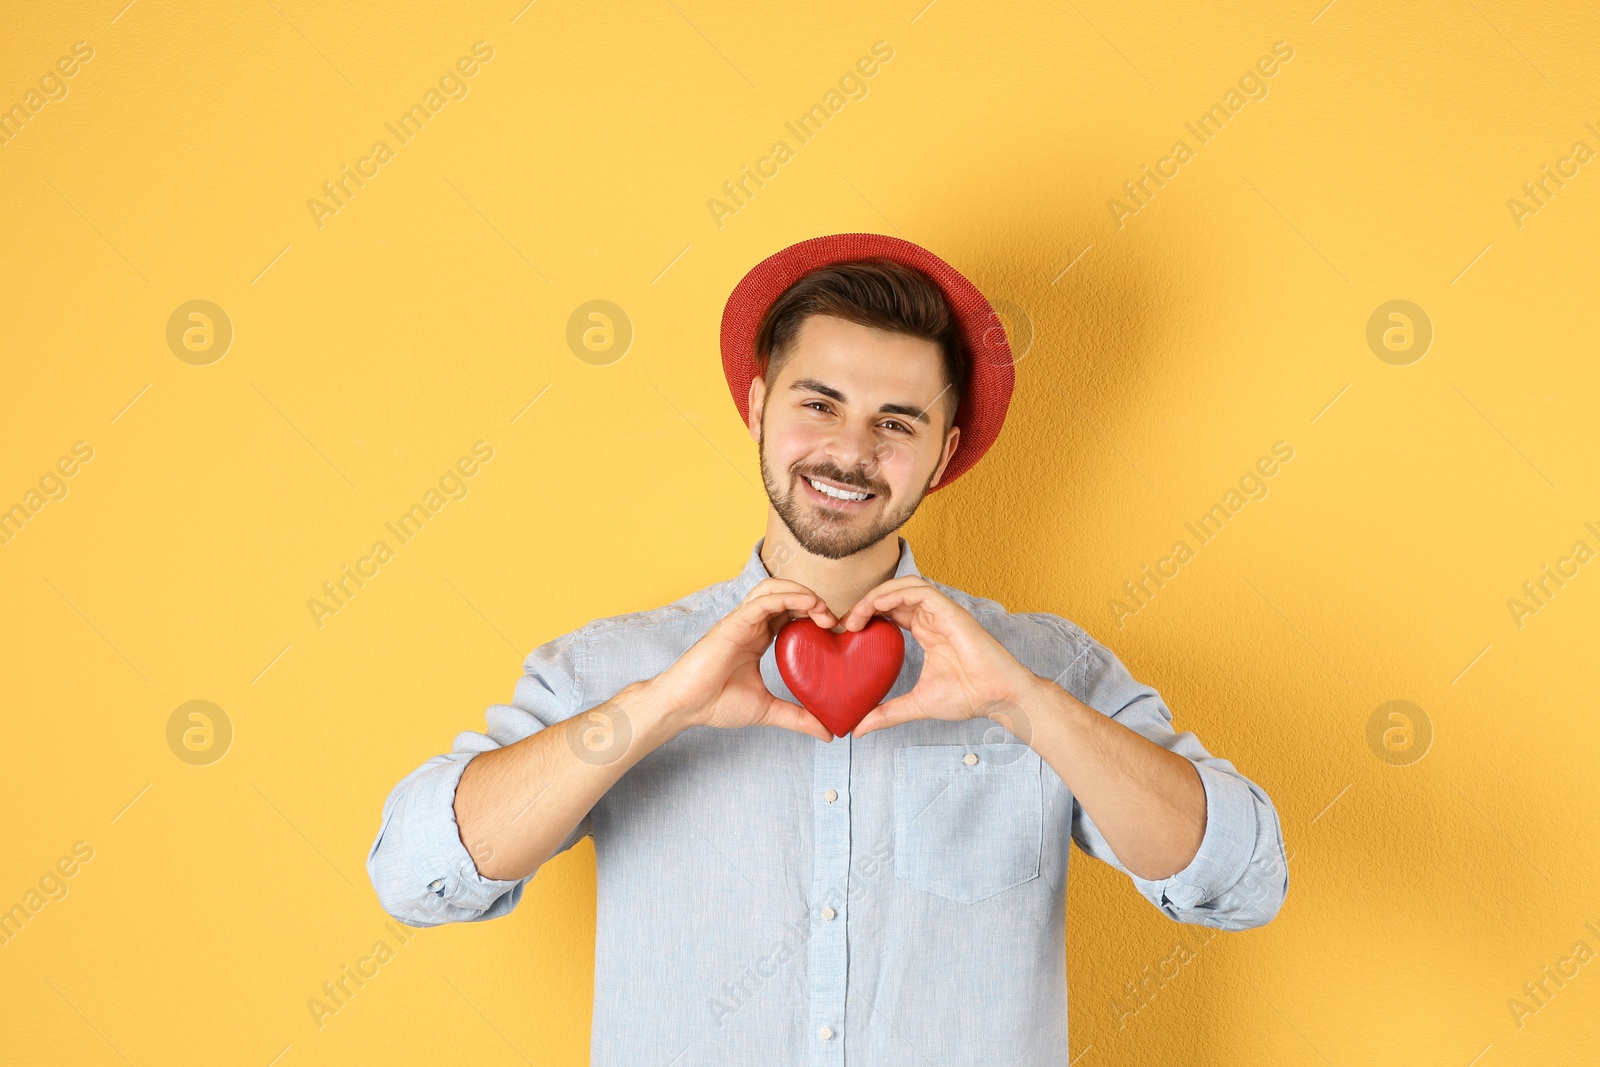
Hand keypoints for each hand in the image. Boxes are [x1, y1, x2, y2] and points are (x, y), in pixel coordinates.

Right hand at [652, 578, 838, 741]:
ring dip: (802, 593)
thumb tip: (828, 733)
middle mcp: (751, 624)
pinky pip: (762, 601)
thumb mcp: (767, 710)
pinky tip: (808, 603)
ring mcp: (740, 621)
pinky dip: (787, 597)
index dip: (814, 614)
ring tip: (822, 608)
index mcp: (758, 638)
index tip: (835, 630)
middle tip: (834, 620)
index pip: (790, 613)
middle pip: (785, 595)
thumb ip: (797, 717)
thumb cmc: (716, 704)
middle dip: (812, 601)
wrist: (685, 707)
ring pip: (773, 589)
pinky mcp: (732, 623)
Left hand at [837, 577, 1037, 737]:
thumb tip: (858, 730)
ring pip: (906, 586)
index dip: (867, 614)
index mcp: (926, 631)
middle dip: (867, 603)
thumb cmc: (968, 697)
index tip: (847, 631)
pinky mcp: (952, 611)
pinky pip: (921, 591)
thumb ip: (887, 713)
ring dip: (879, 594)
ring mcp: (942, 613)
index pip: (891, 611)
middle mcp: (932, 618)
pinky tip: (878, 604)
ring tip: (859, 613)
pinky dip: (897, 592)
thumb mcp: (917, 704)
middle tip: (847, 622)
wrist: (998, 698)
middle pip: (894, 595)